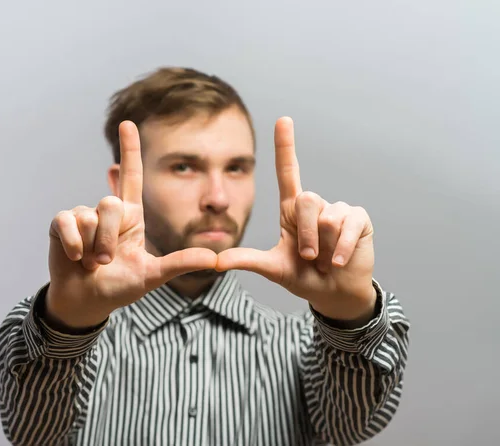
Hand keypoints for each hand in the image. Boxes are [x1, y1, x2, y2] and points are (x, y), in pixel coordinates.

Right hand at [46, 121, 217, 328]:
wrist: (88, 302)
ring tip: (91, 263)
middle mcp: (107, 211)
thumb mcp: (152, 275)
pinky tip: (75, 258)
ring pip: (89, 217)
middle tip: (106, 262)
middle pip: (110, 203)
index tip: (128, 123)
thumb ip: (180, 264)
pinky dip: (73, 244)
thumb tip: (215, 259)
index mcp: (131, 216)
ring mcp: (83, 216)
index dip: (129, 149)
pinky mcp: (61, 224)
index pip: (132, 176)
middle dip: (109, 239)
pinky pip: (67, 222)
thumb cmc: (120, 286)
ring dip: (92, 247)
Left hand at [216, 117, 376, 322]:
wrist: (334, 293)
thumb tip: (216, 262)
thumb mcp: (273, 268)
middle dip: (306, 235)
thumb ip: (247, 261)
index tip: (283, 120)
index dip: (285, 146)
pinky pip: (349, 226)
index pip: (288, 172)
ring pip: (328, 216)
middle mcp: (315, 205)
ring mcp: (339, 211)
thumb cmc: (303, 277)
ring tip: (328, 260)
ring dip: (325, 246)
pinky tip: (341, 262)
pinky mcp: (359, 219)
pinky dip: (342, 249)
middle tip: (310, 259)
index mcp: (292, 210)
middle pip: (307, 199)